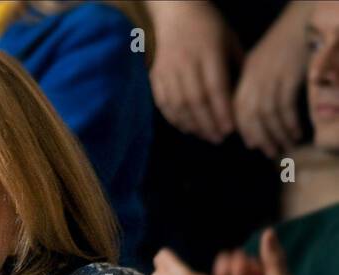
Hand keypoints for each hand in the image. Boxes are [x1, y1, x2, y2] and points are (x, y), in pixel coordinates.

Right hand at [147, 1, 237, 142]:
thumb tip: (242, 96)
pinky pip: (163, 102)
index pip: (215, 88)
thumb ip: (236, 66)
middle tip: (219, 139)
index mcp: (209, 53)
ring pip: (179, 104)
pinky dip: (173, 117)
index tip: (231, 129)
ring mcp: (168, 70)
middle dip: (208, 123)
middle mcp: (187, 63)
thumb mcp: (229, 40)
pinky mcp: (156, 75)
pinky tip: (184, 127)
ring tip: (203, 136)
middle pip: (196, 101)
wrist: (176, 11)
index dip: (222, 111)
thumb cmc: (209, 26)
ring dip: (191, 124)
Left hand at [234, 2, 308, 156]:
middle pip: (250, 115)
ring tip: (284, 146)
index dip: (244, 129)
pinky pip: (285, 107)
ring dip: (276, 134)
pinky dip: (289, 123)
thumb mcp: (261, 64)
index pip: (238, 108)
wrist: (303, 22)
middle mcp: (254, 77)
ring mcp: (270, 77)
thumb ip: (254, 86)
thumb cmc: (284, 44)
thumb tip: (254, 115)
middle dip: (260, 137)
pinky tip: (295, 132)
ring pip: (267, 114)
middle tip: (269, 152)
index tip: (251, 144)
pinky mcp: (288, 76)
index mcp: (245, 75)